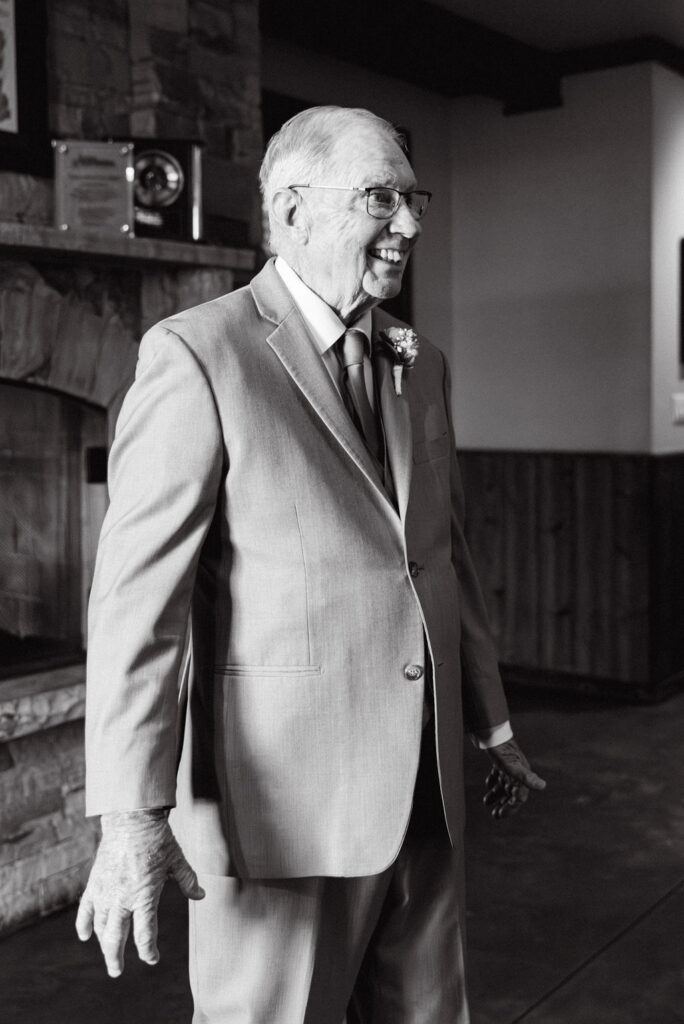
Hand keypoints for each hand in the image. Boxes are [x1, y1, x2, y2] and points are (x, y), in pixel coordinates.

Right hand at [75, 809, 204, 976]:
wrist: (131, 818)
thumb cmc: (157, 839)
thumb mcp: (177, 860)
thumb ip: (188, 881)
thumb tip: (202, 896)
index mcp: (145, 896)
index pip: (145, 934)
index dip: (148, 951)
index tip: (151, 958)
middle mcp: (123, 898)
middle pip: (116, 938)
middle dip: (116, 958)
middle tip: (117, 971)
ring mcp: (106, 891)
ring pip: (101, 927)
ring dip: (103, 944)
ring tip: (108, 954)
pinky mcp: (94, 882)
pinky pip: (86, 909)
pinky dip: (84, 924)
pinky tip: (85, 935)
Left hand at [484, 738, 545, 817]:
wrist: (492, 732)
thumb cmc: (503, 750)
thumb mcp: (514, 766)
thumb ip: (527, 777)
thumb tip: (543, 785)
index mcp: (522, 777)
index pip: (519, 798)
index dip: (510, 808)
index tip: (500, 814)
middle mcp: (517, 773)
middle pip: (511, 793)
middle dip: (504, 804)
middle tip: (494, 814)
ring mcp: (508, 767)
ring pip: (504, 785)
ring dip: (497, 795)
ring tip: (487, 803)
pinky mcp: (500, 761)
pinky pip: (499, 775)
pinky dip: (494, 782)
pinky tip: (488, 785)